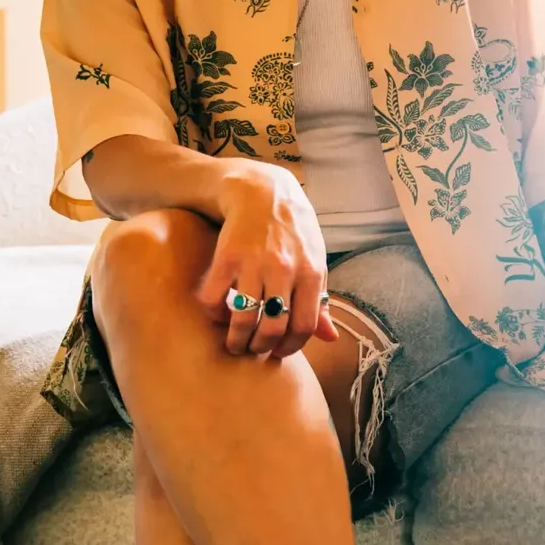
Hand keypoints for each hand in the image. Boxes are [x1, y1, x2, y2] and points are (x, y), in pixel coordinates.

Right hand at [198, 160, 336, 359]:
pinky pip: (215, 299)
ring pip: (244, 319)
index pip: (304, 326)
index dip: (290, 347)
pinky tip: (217, 314)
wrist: (263, 192)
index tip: (278, 352)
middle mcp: (285, 270)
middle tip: (253, 350)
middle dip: (261, 348)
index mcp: (311, 273)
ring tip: (234, 343)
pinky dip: (214, 314)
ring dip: (236, 340)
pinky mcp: (227, 257)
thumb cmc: (294, 232)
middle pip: (273, 328)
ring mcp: (254, 264)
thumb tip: (330, 338)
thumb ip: (320, 300)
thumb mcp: (315, 261)